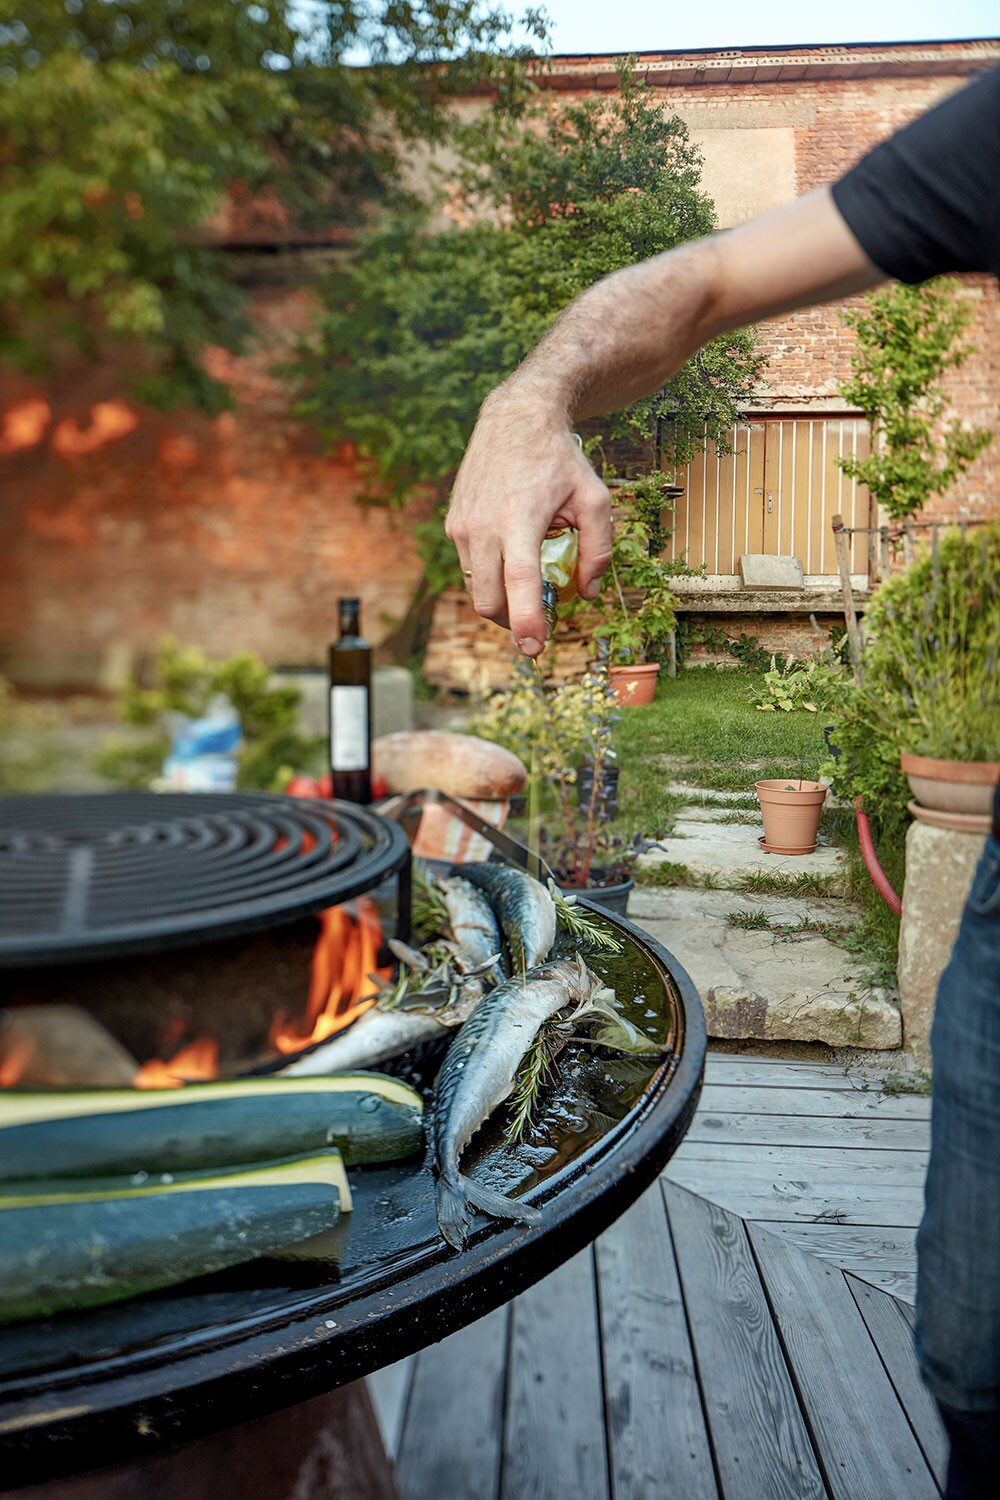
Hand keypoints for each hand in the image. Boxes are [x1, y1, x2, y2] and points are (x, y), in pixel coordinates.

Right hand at [446, 389, 612, 655]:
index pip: (519, 582)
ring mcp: (463, 525)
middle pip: (489, 601)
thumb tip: (587, 592)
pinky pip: (470, 567)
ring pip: (477, 588)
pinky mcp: (453, 523)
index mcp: (520, 519)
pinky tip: (512, 554)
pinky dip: (491, 576)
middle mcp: (483, 525)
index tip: (535, 649)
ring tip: (529, 582)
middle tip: (540, 620)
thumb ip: (597, 550)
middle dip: (513, 622)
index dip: (527, 621)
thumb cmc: (559, 459)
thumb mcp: (596, 500)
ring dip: (501, 601)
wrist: (515, 417)